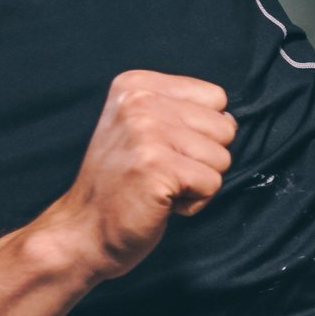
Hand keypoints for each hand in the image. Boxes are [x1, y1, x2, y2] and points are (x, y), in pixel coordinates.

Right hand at [48, 71, 236, 279]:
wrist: (85, 230)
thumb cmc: (123, 186)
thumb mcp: (144, 129)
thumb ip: (183, 113)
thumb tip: (229, 119)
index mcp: (137, 85)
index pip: (216, 97)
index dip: (201, 132)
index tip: (163, 150)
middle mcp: (139, 101)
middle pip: (224, 127)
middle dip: (203, 159)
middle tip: (161, 172)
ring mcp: (146, 133)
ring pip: (222, 157)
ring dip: (198, 182)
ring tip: (159, 186)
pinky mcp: (155, 166)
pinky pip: (212, 184)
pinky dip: (193, 203)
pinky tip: (160, 202)